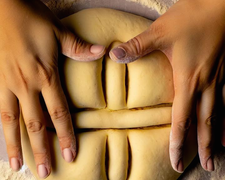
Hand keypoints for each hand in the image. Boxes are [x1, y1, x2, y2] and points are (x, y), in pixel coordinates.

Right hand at [0, 0, 104, 177]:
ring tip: (15, 166)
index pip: (59, 113)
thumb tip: (102, 52)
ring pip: (9, 119)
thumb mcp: (57, 30)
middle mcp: (24, 84)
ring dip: (13, 144)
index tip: (70, 156)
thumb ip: (78, 48)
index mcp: (45, 75)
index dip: (66, 136)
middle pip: (35, 124)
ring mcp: (4, 82)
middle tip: (45, 173)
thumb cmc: (29, 15)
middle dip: (41, 150)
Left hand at [109, 0, 224, 172]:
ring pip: (220, 115)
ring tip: (218, 155)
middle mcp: (207, 84)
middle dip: (205, 148)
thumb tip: (113, 56)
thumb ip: (136, 46)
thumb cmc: (192, 17)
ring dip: (218, 137)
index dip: (179, 142)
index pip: (183, 119)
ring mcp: (220, 79)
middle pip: (206, 124)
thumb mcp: (160, 31)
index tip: (175, 161)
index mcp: (189, 79)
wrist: (222, 3)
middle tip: (207, 168)